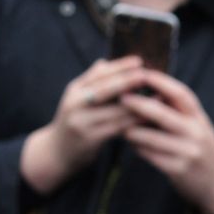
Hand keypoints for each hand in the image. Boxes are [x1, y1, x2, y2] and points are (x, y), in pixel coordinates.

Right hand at [20, 57, 144, 194]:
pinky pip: (117, 129)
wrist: (56, 152)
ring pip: (115, 111)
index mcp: (74, 91)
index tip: (139, 60)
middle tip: (147, 76)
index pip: (98, 74)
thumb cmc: (73, 121)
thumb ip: (91, 82)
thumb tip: (105, 61)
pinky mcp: (91, 139)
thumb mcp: (76, 99)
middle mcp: (75, 104)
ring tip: (157, 99)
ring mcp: (82, 122)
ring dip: (137, 105)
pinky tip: (148, 119)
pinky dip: (134, 122)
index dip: (119, 66)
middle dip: (127, 81)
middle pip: (105, 89)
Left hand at [121, 69, 213, 213]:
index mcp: (200, 118)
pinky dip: (138, 147)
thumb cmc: (198, 147)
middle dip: (139, 104)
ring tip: (118, 124)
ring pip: (152, 137)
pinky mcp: (179, 170)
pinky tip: (131, 143)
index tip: (142, 72)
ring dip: (132, 130)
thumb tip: (148, 87)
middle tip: (121, 97)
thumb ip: (176, 110)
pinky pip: (151, 156)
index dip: (161, 82)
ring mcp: (188, 153)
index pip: (182, 95)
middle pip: (163, 114)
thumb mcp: (195, 126)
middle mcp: (197, 133)